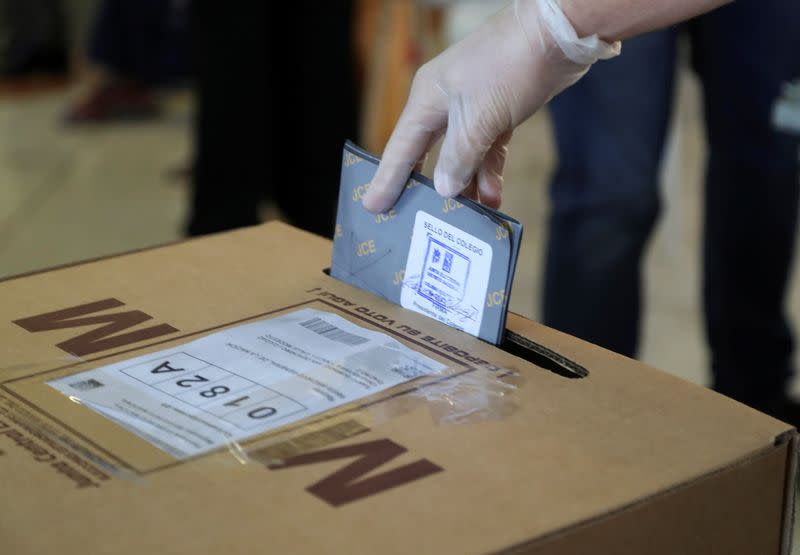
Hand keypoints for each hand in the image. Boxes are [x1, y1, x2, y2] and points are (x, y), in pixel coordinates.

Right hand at [362, 0, 617, 212]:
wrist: (557, 34)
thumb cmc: (509, 67)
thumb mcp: (479, 118)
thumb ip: (459, 157)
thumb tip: (444, 188)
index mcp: (428, 99)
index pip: (400, 148)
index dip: (387, 179)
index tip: (373, 207)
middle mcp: (444, 103)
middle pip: (426, 153)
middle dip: (424, 186)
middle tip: (414, 219)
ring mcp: (472, 107)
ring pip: (461, 155)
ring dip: (466, 184)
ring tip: (467, 217)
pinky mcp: (498, 111)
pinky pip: (486, 149)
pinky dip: (489, 171)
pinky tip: (493, 196)